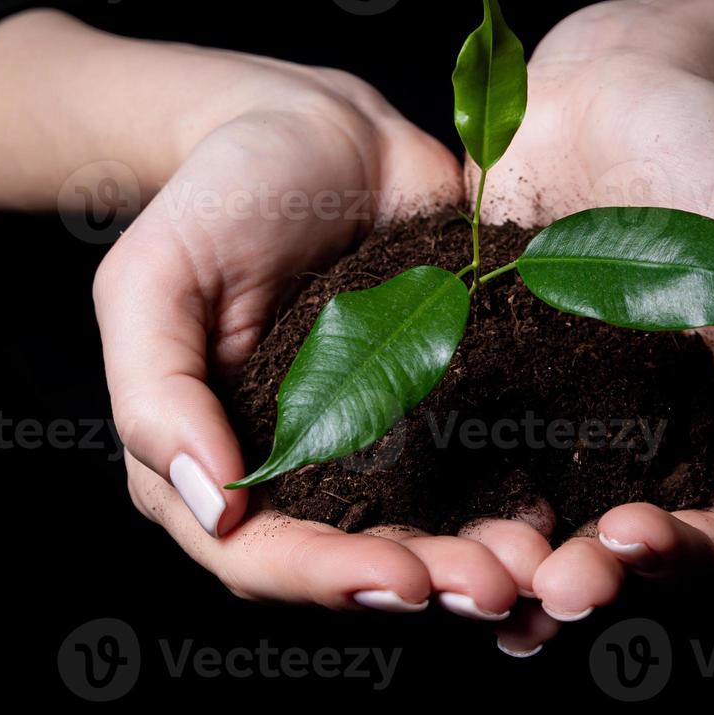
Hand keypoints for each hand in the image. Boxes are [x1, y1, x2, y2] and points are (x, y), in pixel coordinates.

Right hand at [0, 10, 525, 614]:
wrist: (315, 127)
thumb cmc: (214, 195)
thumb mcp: (151, 279)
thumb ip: (155, 395)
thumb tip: (215, 508)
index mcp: (210, 460)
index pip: (259, 557)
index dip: (329, 579)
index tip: (404, 581)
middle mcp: (294, 471)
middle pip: (355, 562)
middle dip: (427, 583)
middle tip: (498, 587)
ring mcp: (373, 440)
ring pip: (426, 530)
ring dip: (482, 559)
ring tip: (539, 564)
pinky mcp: (441, 401)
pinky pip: (480, 466)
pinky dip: (517, 495)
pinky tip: (562, 504)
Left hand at [452, 0, 713, 652]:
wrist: (616, 88)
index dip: (685, 562)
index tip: (635, 540)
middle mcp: (644, 447)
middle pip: (623, 556)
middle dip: (589, 580)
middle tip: (549, 587)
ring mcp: (561, 423)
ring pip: (541, 525)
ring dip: (513, 566)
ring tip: (480, 582)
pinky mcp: (485, 386)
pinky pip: (465, 458)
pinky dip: (445, 500)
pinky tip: (413, 524)